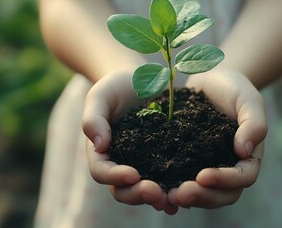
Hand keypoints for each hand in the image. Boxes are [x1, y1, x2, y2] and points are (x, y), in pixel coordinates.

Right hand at [82, 69, 178, 214]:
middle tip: (155, 193)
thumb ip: (94, 118)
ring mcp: (142, 165)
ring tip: (171, 200)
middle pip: (123, 189)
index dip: (115, 176)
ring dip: (157, 198)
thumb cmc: (115, 88)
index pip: (102, 171)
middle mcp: (121, 164)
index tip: (132, 174)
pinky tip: (188, 191)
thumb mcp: (100, 97)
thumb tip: (99, 145)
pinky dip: (174, 189)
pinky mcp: (162, 161)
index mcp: (101, 153)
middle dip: (138, 194)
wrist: (141, 81)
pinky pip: (167, 179)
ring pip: (145, 190)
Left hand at [168, 69, 266, 208]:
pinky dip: (170, 187)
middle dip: (202, 196)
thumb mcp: (248, 100)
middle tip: (181, 193)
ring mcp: (206, 168)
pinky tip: (154, 186)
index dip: (224, 180)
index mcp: (247, 158)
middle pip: (221, 195)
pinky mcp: (187, 163)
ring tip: (167, 195)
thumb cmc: (235, 89)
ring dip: (185, 198)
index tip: (203, 176)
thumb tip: (245, 152)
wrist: (212, 80)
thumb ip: (254, 124)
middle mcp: (228, 169)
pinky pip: (180, 180)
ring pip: (201, 193)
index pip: (242, 178)